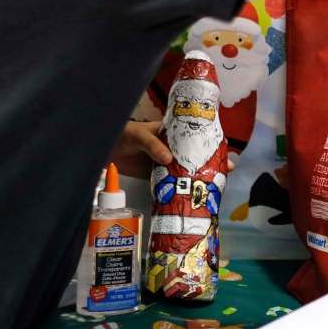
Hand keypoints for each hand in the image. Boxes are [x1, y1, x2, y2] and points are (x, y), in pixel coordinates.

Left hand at [109, 121, 236, 178]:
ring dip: (197, 178)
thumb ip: (152, 144)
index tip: (224, 151)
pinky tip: (189, 195)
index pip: (194, 136)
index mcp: (170, 133)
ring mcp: (162, 163)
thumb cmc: (121, 133)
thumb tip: (168, 159)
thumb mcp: (138, 134)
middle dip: (210, 163)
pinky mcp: (153, 176)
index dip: (210, 143)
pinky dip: (178, 189)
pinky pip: (169, 182)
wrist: (100, 147)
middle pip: (193, 155)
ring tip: (214, 185)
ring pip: (184, 170)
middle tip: (226, 170)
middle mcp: (170, 148)